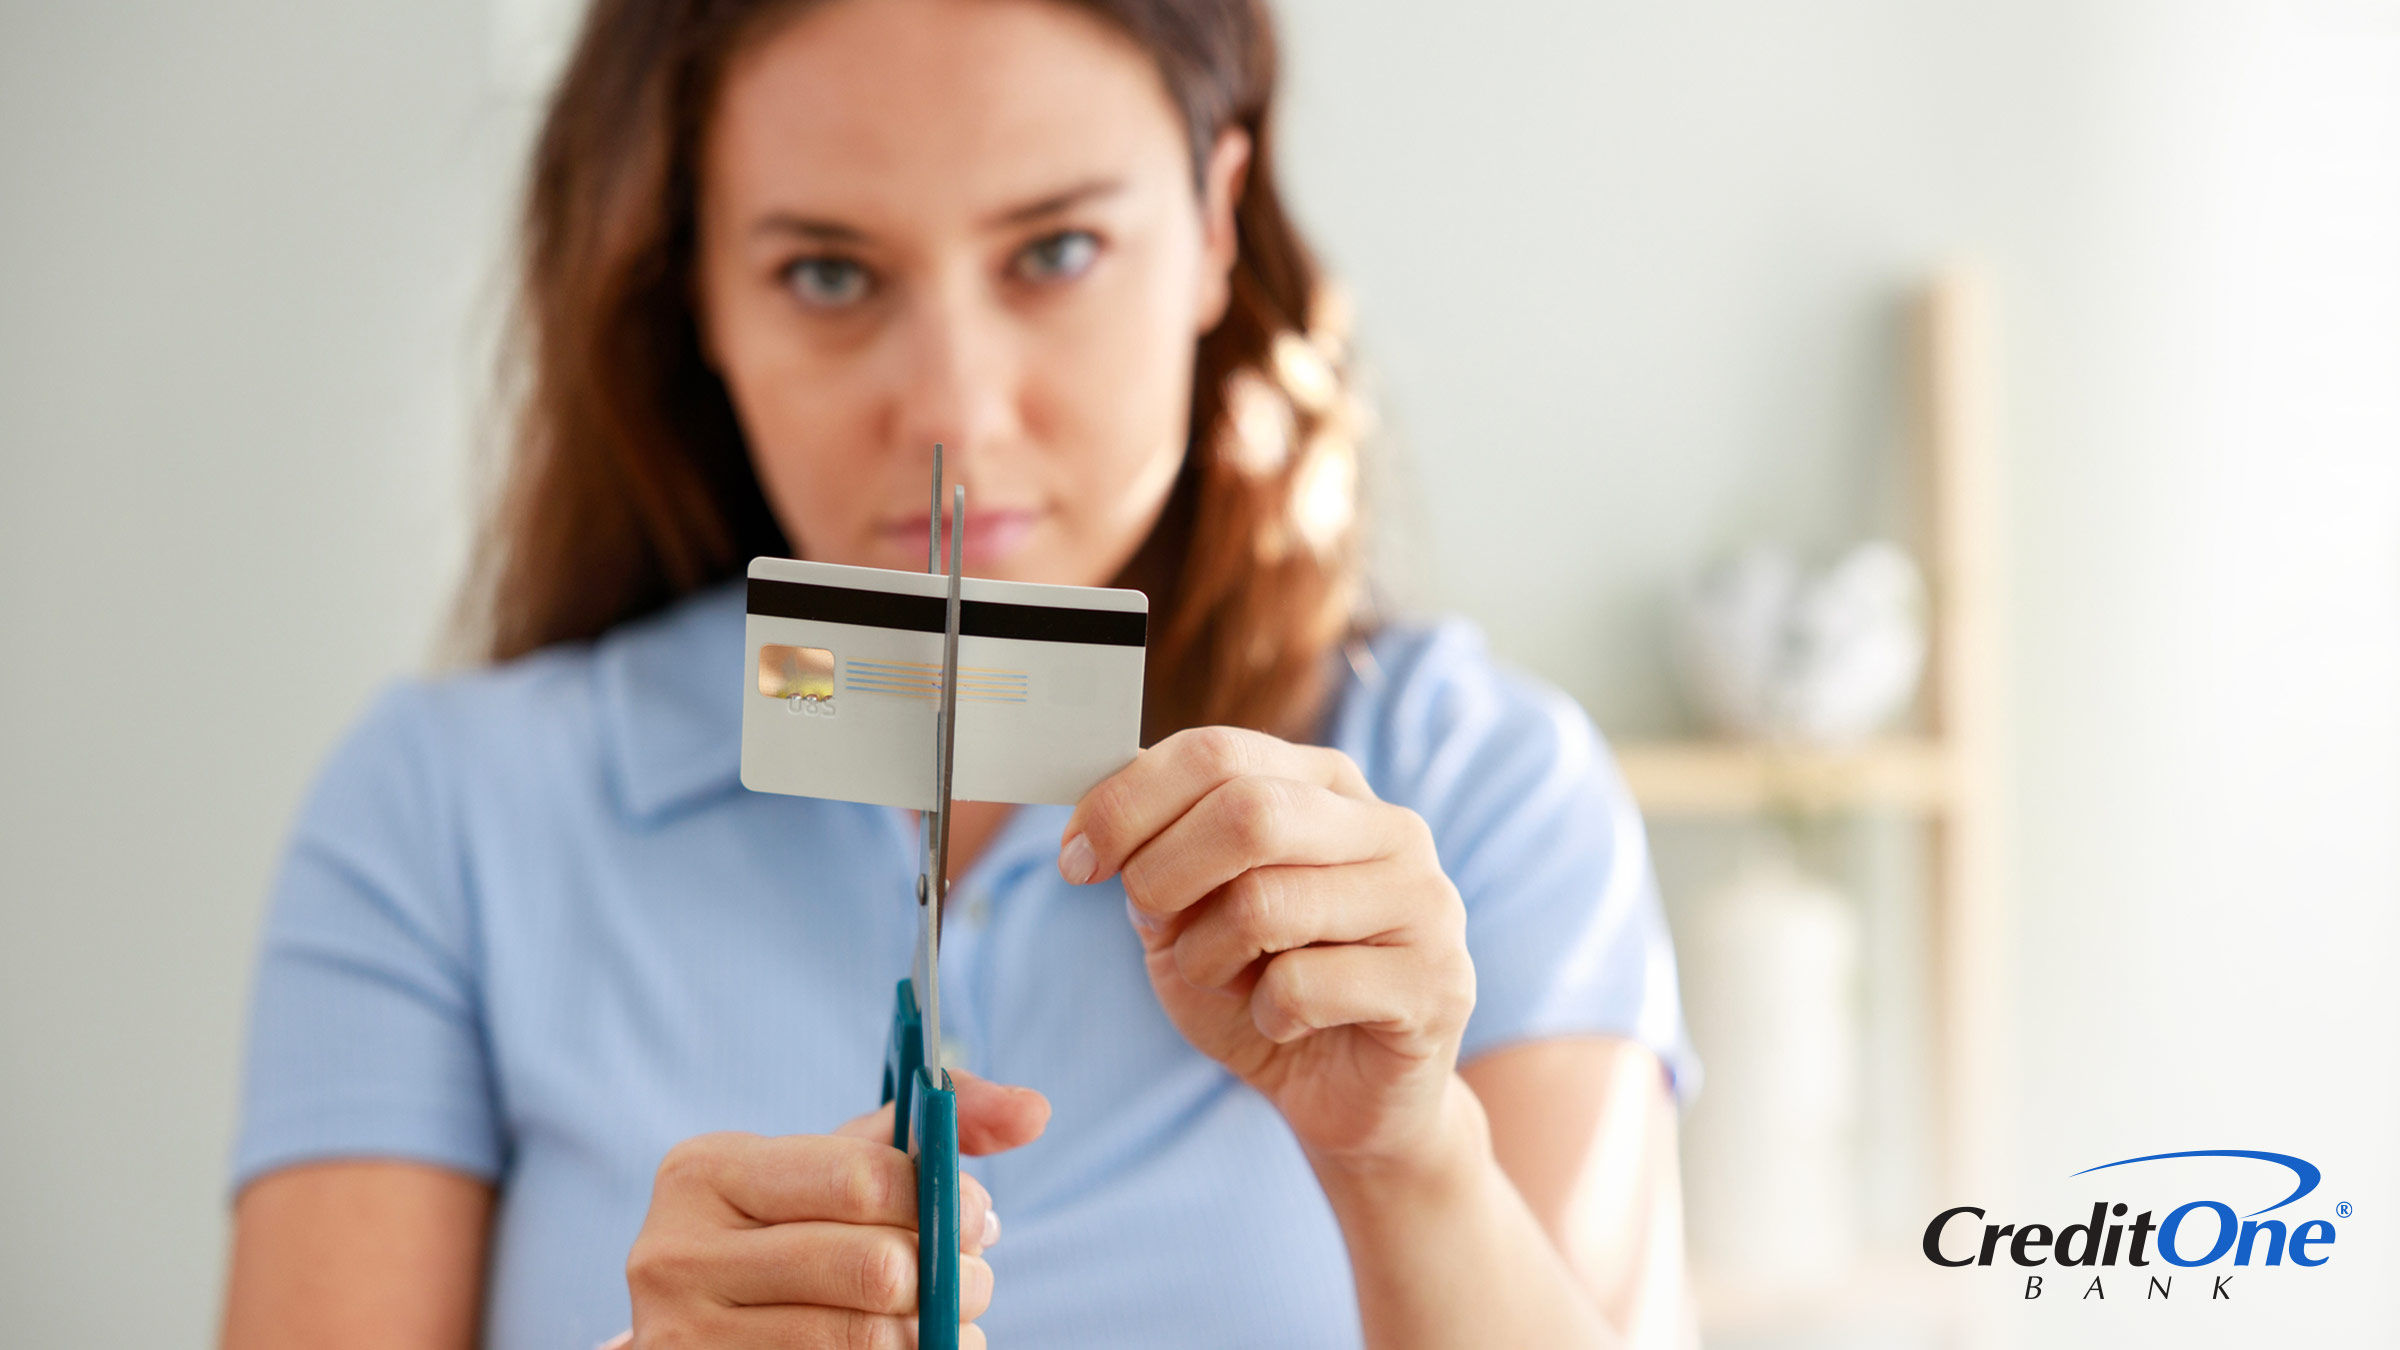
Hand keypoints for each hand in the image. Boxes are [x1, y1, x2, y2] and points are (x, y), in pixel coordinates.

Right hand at [625, 1071, 1048, 1348]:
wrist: (701, 1320)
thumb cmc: (788, 1227)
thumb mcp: (835, 1163)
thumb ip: (929, 1124)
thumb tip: (1032, 1111)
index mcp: (705, 1172)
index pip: (859, 1178)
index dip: (942, 1198)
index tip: (981, 1215)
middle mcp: (678, 1255)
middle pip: (872, 1270)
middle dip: (951, 1275)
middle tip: (976, 1278)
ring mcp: (687, 1337)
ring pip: (866, 1341)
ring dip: (938, 1332)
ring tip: (954, 1318)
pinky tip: (920, 1349)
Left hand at [1059, 726, 1475, 1168]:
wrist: (1348, 1097)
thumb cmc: (1262, 989)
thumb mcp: (1187, 912)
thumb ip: (1154, 850)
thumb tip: (1096, 802)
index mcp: (1326, 783)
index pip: (1215, 752)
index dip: (1125, 803)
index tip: (1076, 860)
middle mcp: (1388, 826)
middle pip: (1245, 812)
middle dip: (1164, 875)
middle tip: (1149, 926)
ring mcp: (1424, 901)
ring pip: (1266, 902)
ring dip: (1209, 959)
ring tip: (1228, 982)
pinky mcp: (1437, 982)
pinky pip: (1302, 986)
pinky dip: (1264, 1016)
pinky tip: (1286, 1024)